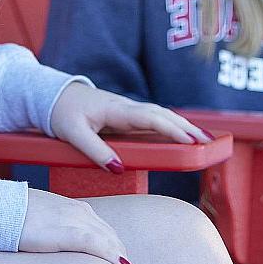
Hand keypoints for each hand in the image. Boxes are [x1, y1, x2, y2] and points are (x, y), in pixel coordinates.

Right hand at [19, 188, 137, 263]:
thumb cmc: (14, 220)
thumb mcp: (43, 226)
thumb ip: (58, 236)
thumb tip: (61, 256)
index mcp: (78, 211)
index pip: (107, 235)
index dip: (119, 256)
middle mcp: (82, 213)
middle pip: (114, 241)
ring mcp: (75, 220)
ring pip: (111, 243)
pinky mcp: (66, 230)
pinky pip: (97, 244)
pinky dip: (113, 256)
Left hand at [47, 82, 209, 171]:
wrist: (54, 95)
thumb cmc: (62, 113)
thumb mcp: (73, 134)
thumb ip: (95, 151)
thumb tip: (118, 168)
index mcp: (116, 110)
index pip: (151, 118)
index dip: (172, 129)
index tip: (190, 141)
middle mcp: (126, 107)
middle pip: (163, 115)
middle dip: (186, 128)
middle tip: (208, 142)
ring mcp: (127, 110)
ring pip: (161, 115)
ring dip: (182, 126)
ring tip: (204, 140)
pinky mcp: (126, 115)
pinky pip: (153, 119)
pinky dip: (171, 126)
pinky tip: (182, 135)